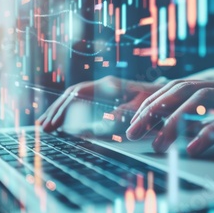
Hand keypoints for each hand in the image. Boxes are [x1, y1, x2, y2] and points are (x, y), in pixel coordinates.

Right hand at [38, 76, 162, 132]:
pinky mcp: (106, 97)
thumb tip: (105, 120)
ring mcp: (103, 90)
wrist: (170, 94)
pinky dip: (68, 111)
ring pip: (74, 97)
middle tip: (43, 127)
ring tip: (44, 125)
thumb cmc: (159, 101)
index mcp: (109, 85)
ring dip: (59, 110)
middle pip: (71, 94)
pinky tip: (61, 122)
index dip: (63, 109)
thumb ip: (126, 113)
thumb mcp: (144, 107)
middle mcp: (103, 85)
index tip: (53, 123)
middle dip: (56, 111)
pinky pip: (81, 101)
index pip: (78, 94)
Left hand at [126, 80, 213, 154]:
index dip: (152, 103)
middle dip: (152, 110)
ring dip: (173, 122)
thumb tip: (178, 131)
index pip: (176, 88)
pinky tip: (193, 149)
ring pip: (199, 99)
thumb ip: (207, 120)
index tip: (133, 122)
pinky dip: (207, 134)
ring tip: (159, 144)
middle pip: (181, 89)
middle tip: (133, 132)